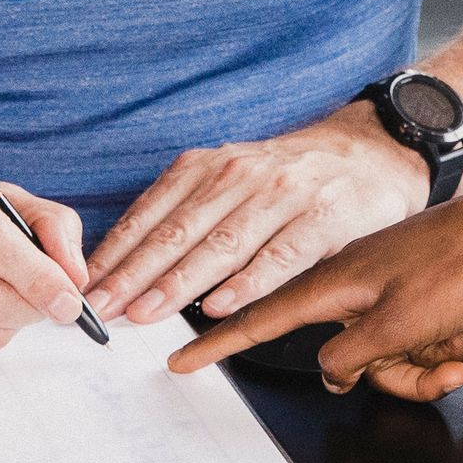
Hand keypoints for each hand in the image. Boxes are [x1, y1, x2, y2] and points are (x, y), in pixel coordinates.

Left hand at [86, 110, 430, 325]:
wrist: (374, 150)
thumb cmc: (293, 175)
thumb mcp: (233, 175)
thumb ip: (189, 210)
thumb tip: (128, 264)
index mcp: (211, 165)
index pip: (152, 212)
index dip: (117, 253)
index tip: (87, 287)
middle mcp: (241, 174)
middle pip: (178, 231)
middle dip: (134, 274)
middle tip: (102, 309)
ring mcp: (284, 194)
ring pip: (221, 244)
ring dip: (177, 283)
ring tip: (145, 313)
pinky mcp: (323, 218)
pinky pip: (279, 256)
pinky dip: (246, 282)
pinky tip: (217, 306)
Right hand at [170, 183, 462, 397]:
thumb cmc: (457, 265)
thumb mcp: (396, 325)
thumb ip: (350, 356)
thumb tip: (330, 372)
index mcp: (334, 285)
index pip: (260, 320)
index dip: (219, 343)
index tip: (180, 358)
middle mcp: (354, 286)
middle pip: (353, 360)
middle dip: (403, 371)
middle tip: (444, 357)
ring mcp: (387, 289)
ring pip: (392, 356)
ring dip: (434, 356)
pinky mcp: (416, 292)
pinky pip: (420, 340)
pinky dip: (449, 340)